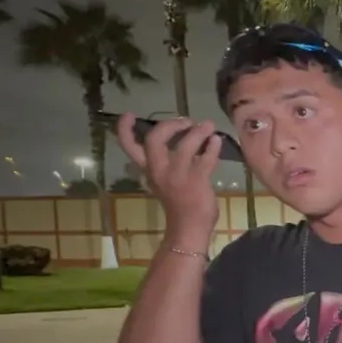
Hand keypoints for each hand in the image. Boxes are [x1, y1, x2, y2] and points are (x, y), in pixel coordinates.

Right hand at [115, 113, 220, 241]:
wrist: (189, 228)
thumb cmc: (180, 205)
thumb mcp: (165, 182)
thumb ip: (169, 162)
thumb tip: (188, 139)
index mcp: (149, 170)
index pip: (129, 147)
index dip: (125, 129)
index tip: (128, 114)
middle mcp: (160, 170)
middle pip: (155, 139)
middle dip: (170, 125)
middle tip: (186, 121)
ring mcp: (178, 175)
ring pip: (186, 145)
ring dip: (199, 132)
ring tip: (208, 126)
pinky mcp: (197, 180)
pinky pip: (207, 158)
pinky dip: (213, 146)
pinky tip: (216, 142)